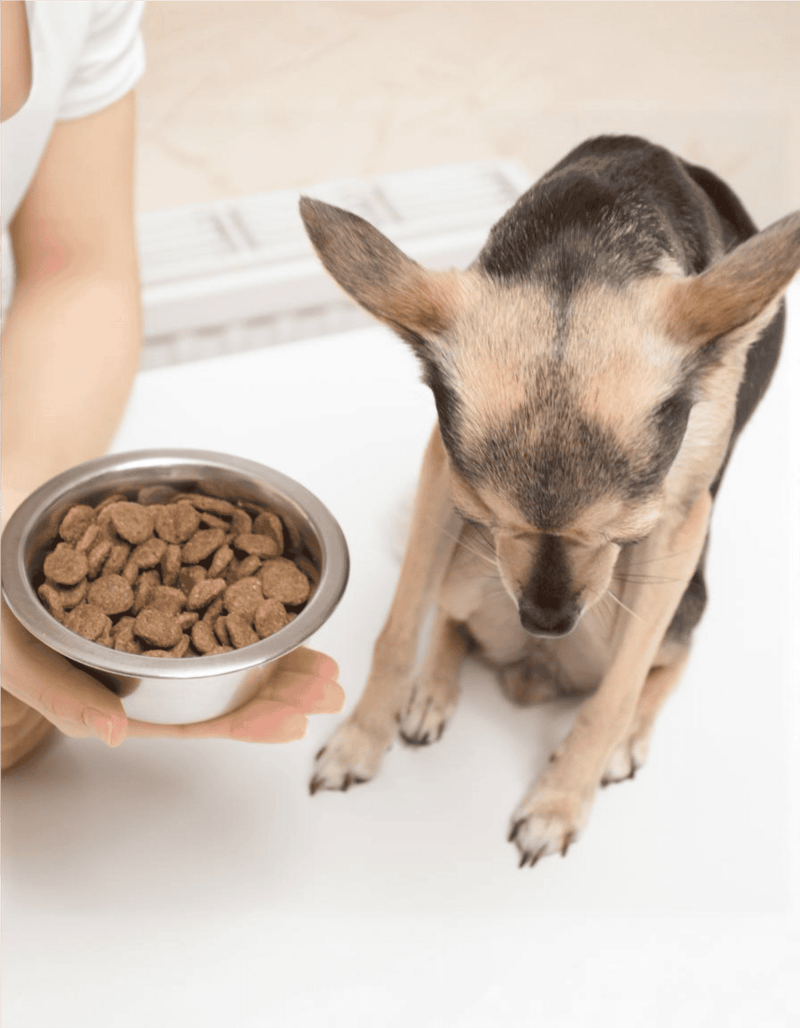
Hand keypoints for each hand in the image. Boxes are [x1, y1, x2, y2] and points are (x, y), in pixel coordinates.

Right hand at [1, 599, 342, 766]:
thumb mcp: (10, 647)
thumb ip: (58, 691)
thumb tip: (114, 735)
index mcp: (112, 692)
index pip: (187, 720)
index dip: (242, 722)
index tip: (292, 721)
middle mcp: (142, 666)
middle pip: (222, 689)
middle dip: (278, 691)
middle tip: (329, 686)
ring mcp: (158, 626)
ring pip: (228, 652)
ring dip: (278, 658)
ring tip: (323, 661)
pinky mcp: (168, 585)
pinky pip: (218, 605)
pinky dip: (253, 610)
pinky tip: (287, 614)